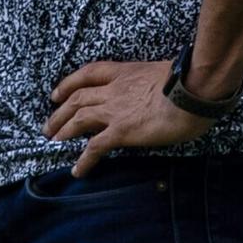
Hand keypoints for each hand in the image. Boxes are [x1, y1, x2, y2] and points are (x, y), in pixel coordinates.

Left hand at [46, 60, 213, 174]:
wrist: (193, 91)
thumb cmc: (190, 79)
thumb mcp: (167, 72)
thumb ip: (157, 79)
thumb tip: (165, 87)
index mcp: (126, 72)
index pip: (90, 73)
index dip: (70, 83)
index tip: (58, 92)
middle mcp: (115, 90)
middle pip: (77, 98)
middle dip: (59, 112)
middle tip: (49, 126)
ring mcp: (115, 111)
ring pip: (78, 119)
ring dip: (63, 131)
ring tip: (53, 143)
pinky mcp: (121, 132)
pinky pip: (95, 147)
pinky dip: (83, 160)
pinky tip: (77, 170)